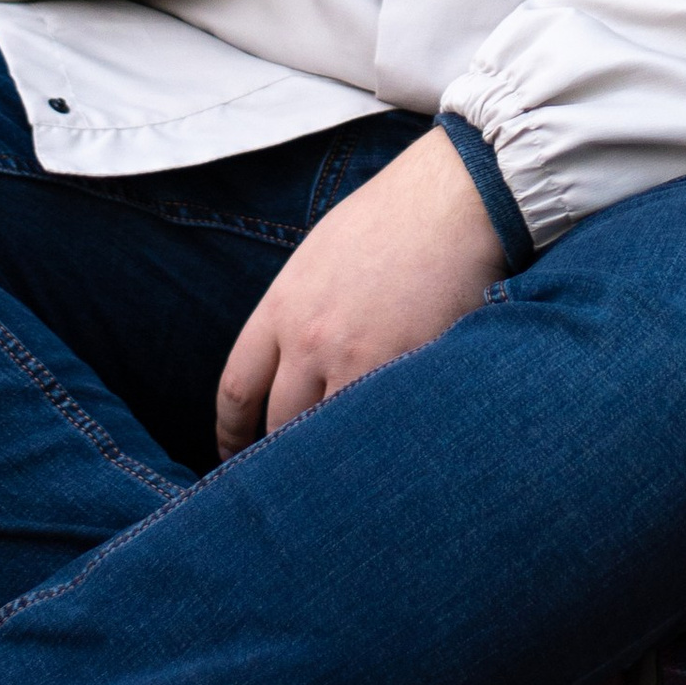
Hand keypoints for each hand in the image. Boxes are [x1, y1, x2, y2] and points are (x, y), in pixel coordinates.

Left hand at [215, 126, 505, 454]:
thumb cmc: (391, 217)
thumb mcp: (319, 256)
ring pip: (329, 438)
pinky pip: (384, 427)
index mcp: (282, 307)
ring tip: (341, 487)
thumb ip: (297, 312)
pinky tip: (390, 461)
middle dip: (282, 460)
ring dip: (333, 464)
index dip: (232, 436)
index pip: (237, 391)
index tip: (233, 459)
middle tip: (294, 485)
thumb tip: (292, 361)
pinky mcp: (409, 369)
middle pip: (279, 426)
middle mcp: (310, 340)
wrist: (453, 197)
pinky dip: (382, 449)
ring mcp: (360, 358)